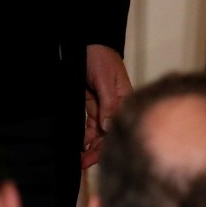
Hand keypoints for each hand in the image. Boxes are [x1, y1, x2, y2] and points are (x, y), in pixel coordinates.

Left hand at [82, 45, 131, 168]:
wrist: (86, 43)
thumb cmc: (101, 57)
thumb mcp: (106, 79)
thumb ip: (108, 104)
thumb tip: (109, 127)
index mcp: (125, 100)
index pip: (119, 128)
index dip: (108, 144)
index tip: (95, 157)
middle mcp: (116, 107)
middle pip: (109, 133)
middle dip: (97, 150)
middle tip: (84, 163)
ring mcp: (104, 106)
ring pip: (99, 132)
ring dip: (90, 145)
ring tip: (80, 159)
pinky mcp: (93, 104)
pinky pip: (90, 124)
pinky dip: (86, 135)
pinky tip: (81, 144)